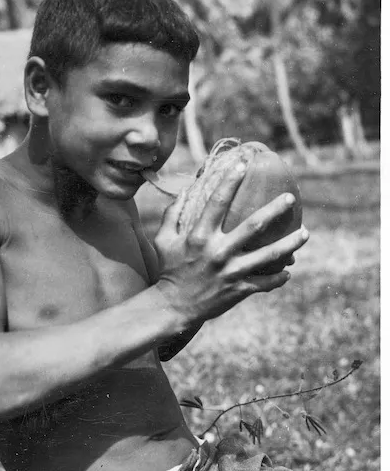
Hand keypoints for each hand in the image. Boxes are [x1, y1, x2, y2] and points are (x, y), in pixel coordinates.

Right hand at [154, 163, 307, 323]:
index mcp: (199, 236)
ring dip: (290, 244)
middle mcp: (218, 252)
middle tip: (291, 198)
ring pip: (268, 256)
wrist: (173, 307)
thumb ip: (173, 213)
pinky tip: (288, 270)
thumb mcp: (164, 240)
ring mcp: (231, 272)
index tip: (243, 163)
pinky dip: (278, 277)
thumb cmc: (168, 269)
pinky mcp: (238, 290)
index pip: (217, 202)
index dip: (230, 180)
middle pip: (254, 226)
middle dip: (275, 210)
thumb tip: (187, 189)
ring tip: (305, 233)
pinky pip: (265, 283)